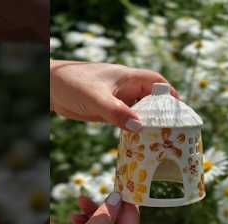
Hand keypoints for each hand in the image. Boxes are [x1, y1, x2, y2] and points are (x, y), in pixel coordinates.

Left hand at [50, 61, 178, 131]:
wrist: (48, 87)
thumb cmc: (72, 83)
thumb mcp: (96, 98)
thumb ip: (117, 112)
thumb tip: (140, 127)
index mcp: (128, 77)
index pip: (156, 82)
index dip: (169, 94)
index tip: (179, 111)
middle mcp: (125, 88)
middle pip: (151, 99)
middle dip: (162, 113)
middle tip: (172, 132)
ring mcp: (117, 100)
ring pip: (139, 112)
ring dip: (147, 124)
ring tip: (159, 141)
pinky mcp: (108, 112)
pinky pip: (126, 121)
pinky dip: (133, 129)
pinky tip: (138, 142)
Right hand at [50, 193, 139, 223]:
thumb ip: (105, 214)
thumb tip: (118, 198)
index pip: (132, 217)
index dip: (125, 199)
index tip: (115, 183)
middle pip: (115, 222)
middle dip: (100, 207)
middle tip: (83, 197)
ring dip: (89, 217)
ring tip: (75, 209)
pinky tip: (72, 223)